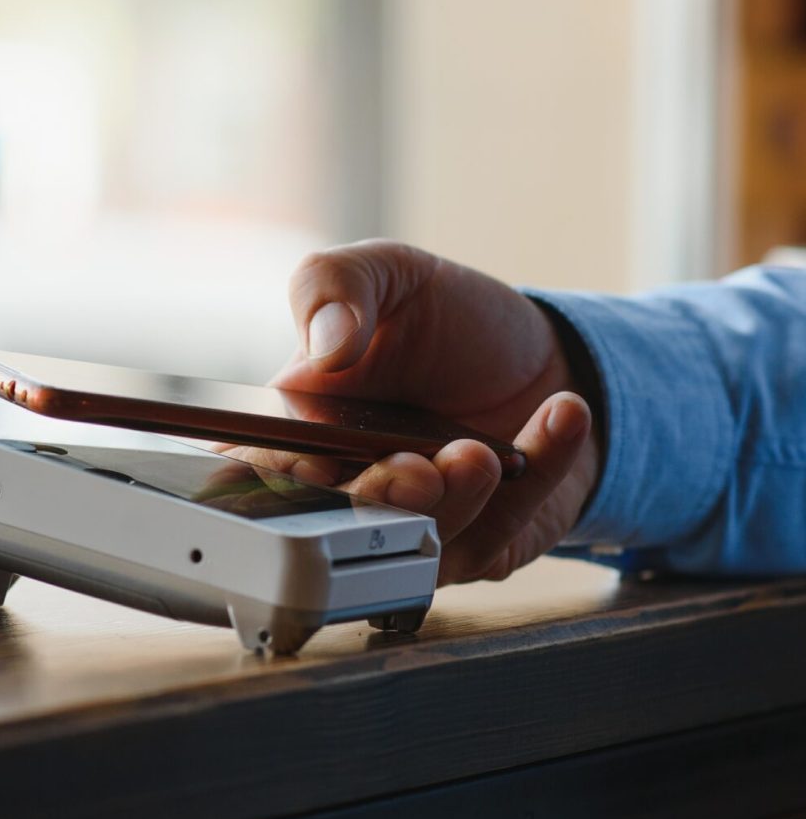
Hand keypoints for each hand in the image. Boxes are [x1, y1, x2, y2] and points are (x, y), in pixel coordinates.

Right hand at [226, 240, 601, 583]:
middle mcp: (347, 489)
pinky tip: (562, 414)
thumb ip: (334, 284)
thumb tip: (325, 346)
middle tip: (417, 466)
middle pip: (336, 527)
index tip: (310, 458)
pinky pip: (503, 531)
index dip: (274, 478)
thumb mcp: (388, 272)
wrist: (544, 355)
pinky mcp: (481, 546)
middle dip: (376, 502)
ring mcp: (413, 526)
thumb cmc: (448, 319)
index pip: (255, 472)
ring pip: (416, 546)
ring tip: (485, 449)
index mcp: (298, 429)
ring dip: (456, 500)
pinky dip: (539, 472)